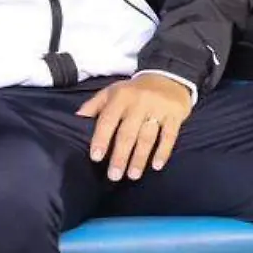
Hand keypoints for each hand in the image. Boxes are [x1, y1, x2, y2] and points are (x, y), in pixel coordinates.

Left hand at [78, 74, 193, 181]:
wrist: (168, 77)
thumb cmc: (134, 90)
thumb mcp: (112, 91)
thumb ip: (94, 105)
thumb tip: (76, 119)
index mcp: (121, 97)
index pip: (108, 120)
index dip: (101, 139)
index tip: (96, 157)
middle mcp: (139, 103)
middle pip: (127, 133)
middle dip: (120, 156)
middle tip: (114, 175)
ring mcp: (158, 109)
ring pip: (147, 137)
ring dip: (140, 158)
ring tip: (133, 175)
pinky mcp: (175, 115)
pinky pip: (169, 136)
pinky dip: (163, 151)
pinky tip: (157, 165)